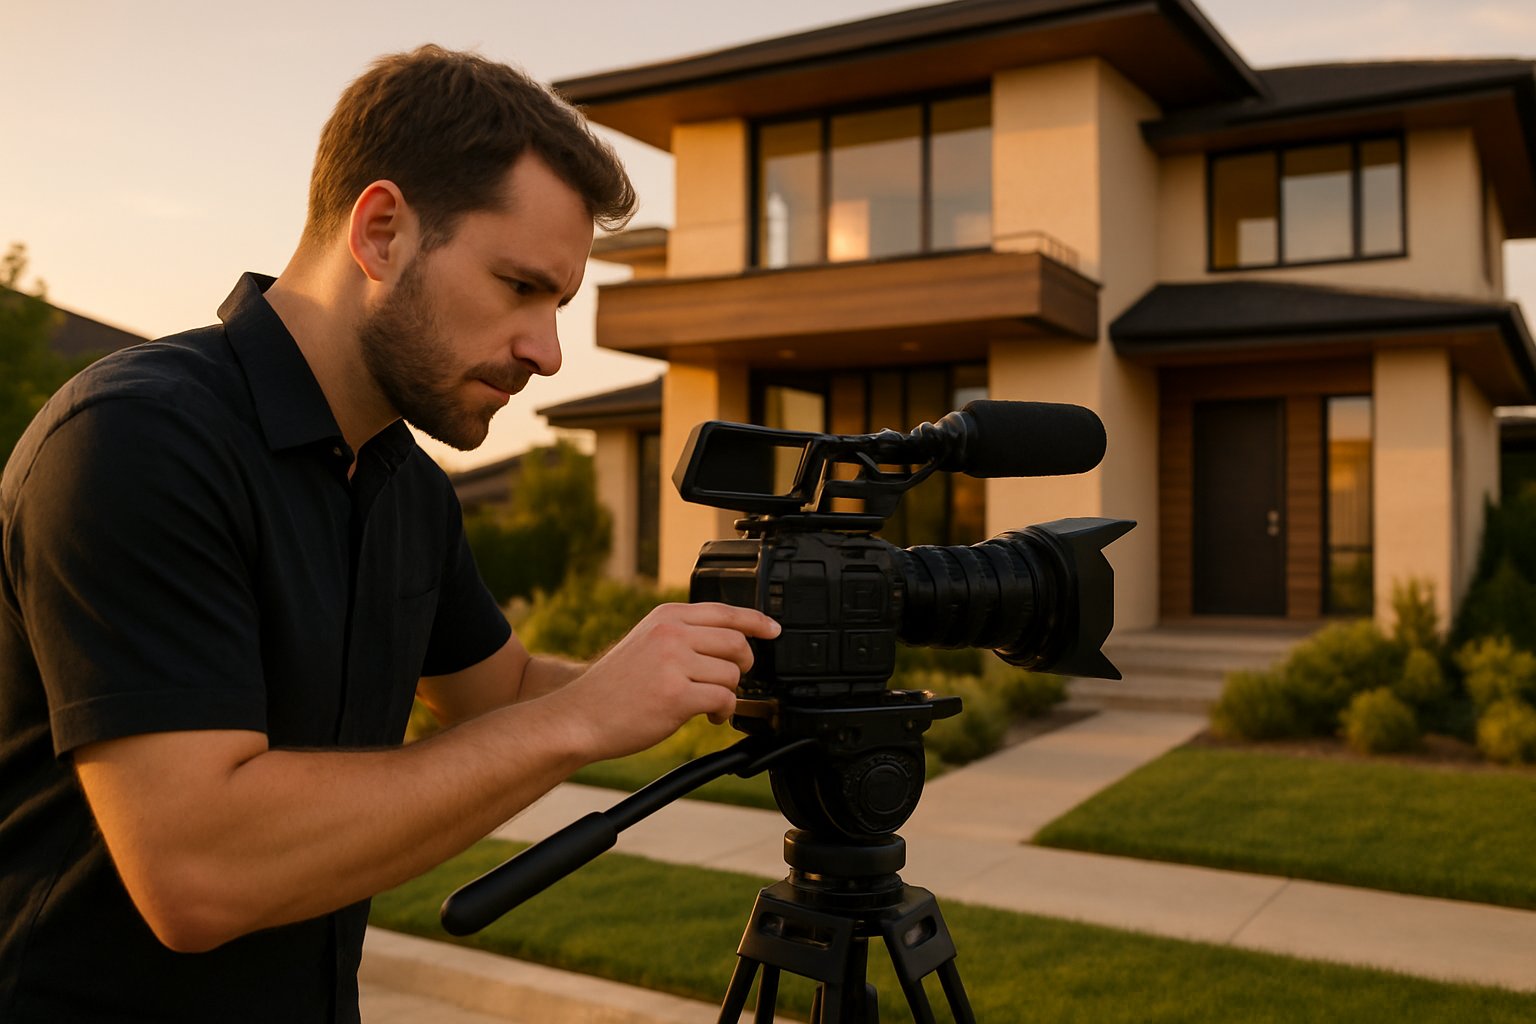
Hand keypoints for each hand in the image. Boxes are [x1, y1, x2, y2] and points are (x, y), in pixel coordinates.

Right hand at [551, 602, 779, 761]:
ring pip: (732, 673)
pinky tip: (709, 717)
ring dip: (729, 693)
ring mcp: (674, 663)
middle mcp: (671, 634)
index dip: (756, 621)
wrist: (579, 715)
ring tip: (710, 703)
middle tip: (730, 680)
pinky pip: (723, 699)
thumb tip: (727, 641)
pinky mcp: (676, 695)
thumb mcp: (645, 642)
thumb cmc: (613, 687)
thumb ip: (681, 636)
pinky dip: (723, 711)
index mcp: (666, 616)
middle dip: (743, 665)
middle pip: (736, 642)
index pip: (725, 611)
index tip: (773, 630)